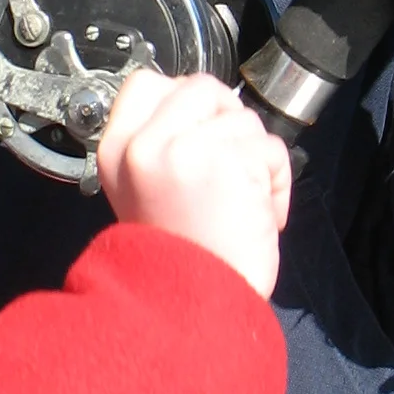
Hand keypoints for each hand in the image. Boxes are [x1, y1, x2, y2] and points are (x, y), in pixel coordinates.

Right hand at [96, 70, 290, 297]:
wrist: (193, 311)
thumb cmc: (182, 258)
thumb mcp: (143, 192)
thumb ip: (161, 144)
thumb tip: (210, 105)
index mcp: (116, 152)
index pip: (145, 83)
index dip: (184, 102)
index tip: (198, 139)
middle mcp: (142, 145)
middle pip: (203, 88)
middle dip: (229, 125)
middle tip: (228, 173)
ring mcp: (182, 149)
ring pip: (244, 118)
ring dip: (258, 161)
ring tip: (242, 205)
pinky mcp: (225, 160)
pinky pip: (271, 149)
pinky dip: (277, 182)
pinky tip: (260, 216)